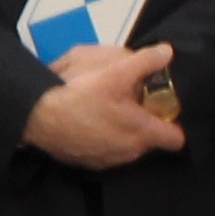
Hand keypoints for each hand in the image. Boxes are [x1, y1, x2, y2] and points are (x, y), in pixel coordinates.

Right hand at [22, 42, 184, 168]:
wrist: (36, 118)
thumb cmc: (78, 97)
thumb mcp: (114, 72)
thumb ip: (145, 62)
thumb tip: (166, 53)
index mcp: (142, 133)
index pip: (177, 139)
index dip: (176, 122)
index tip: (167, 106)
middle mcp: (129, 153)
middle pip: (150, 138)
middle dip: (146, 120)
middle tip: (133, 98)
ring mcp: (108, 161)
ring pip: (127, 143)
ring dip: (124, 128)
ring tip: (108, 105)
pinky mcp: (88, 162)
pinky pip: (106, 149)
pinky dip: (104, 136)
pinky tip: (90, 118)